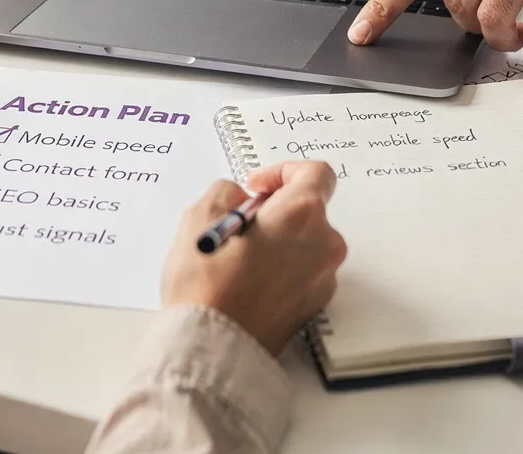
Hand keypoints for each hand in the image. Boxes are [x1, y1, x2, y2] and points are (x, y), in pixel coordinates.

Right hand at [160, 160, 345, 354]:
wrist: (213, 350)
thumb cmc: (206, 286)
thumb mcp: (199, 218)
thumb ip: (225, 193)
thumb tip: (240, 199)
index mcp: (303, 215)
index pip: (316, 173)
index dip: (282, 172)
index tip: (254, 187)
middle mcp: (324, 245)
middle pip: (308, 210)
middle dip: (274, 211)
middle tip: (237, 225)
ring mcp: (323, 279)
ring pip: (304, 243)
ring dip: (277, 241)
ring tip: (236, 258)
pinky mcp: (314, 306)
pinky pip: (302, 273)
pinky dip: (281, 268)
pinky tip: (246, 282)